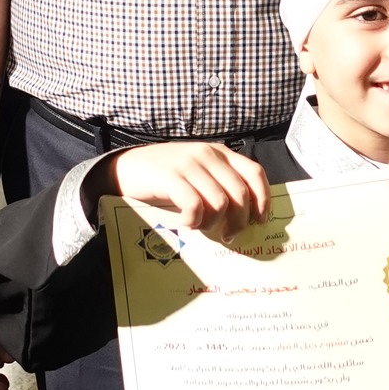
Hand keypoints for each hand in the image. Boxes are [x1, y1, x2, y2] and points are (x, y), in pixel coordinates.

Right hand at [108, 144, 269, 240]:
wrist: (126, 169)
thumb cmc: (165, 178)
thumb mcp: (198, 175)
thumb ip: (220, 185)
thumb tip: (246, 216)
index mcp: (219, 153)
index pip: (254, 172)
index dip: (262, 199)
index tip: (259, 221)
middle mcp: (208, 154)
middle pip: (239, 193)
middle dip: (238, 221)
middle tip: (228, 236)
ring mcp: (189, 164)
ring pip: (220, 202)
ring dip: (213, 223)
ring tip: (201, 227)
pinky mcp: (170, 176)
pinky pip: (195, 205)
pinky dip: (194, 220)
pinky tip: (186, 222)